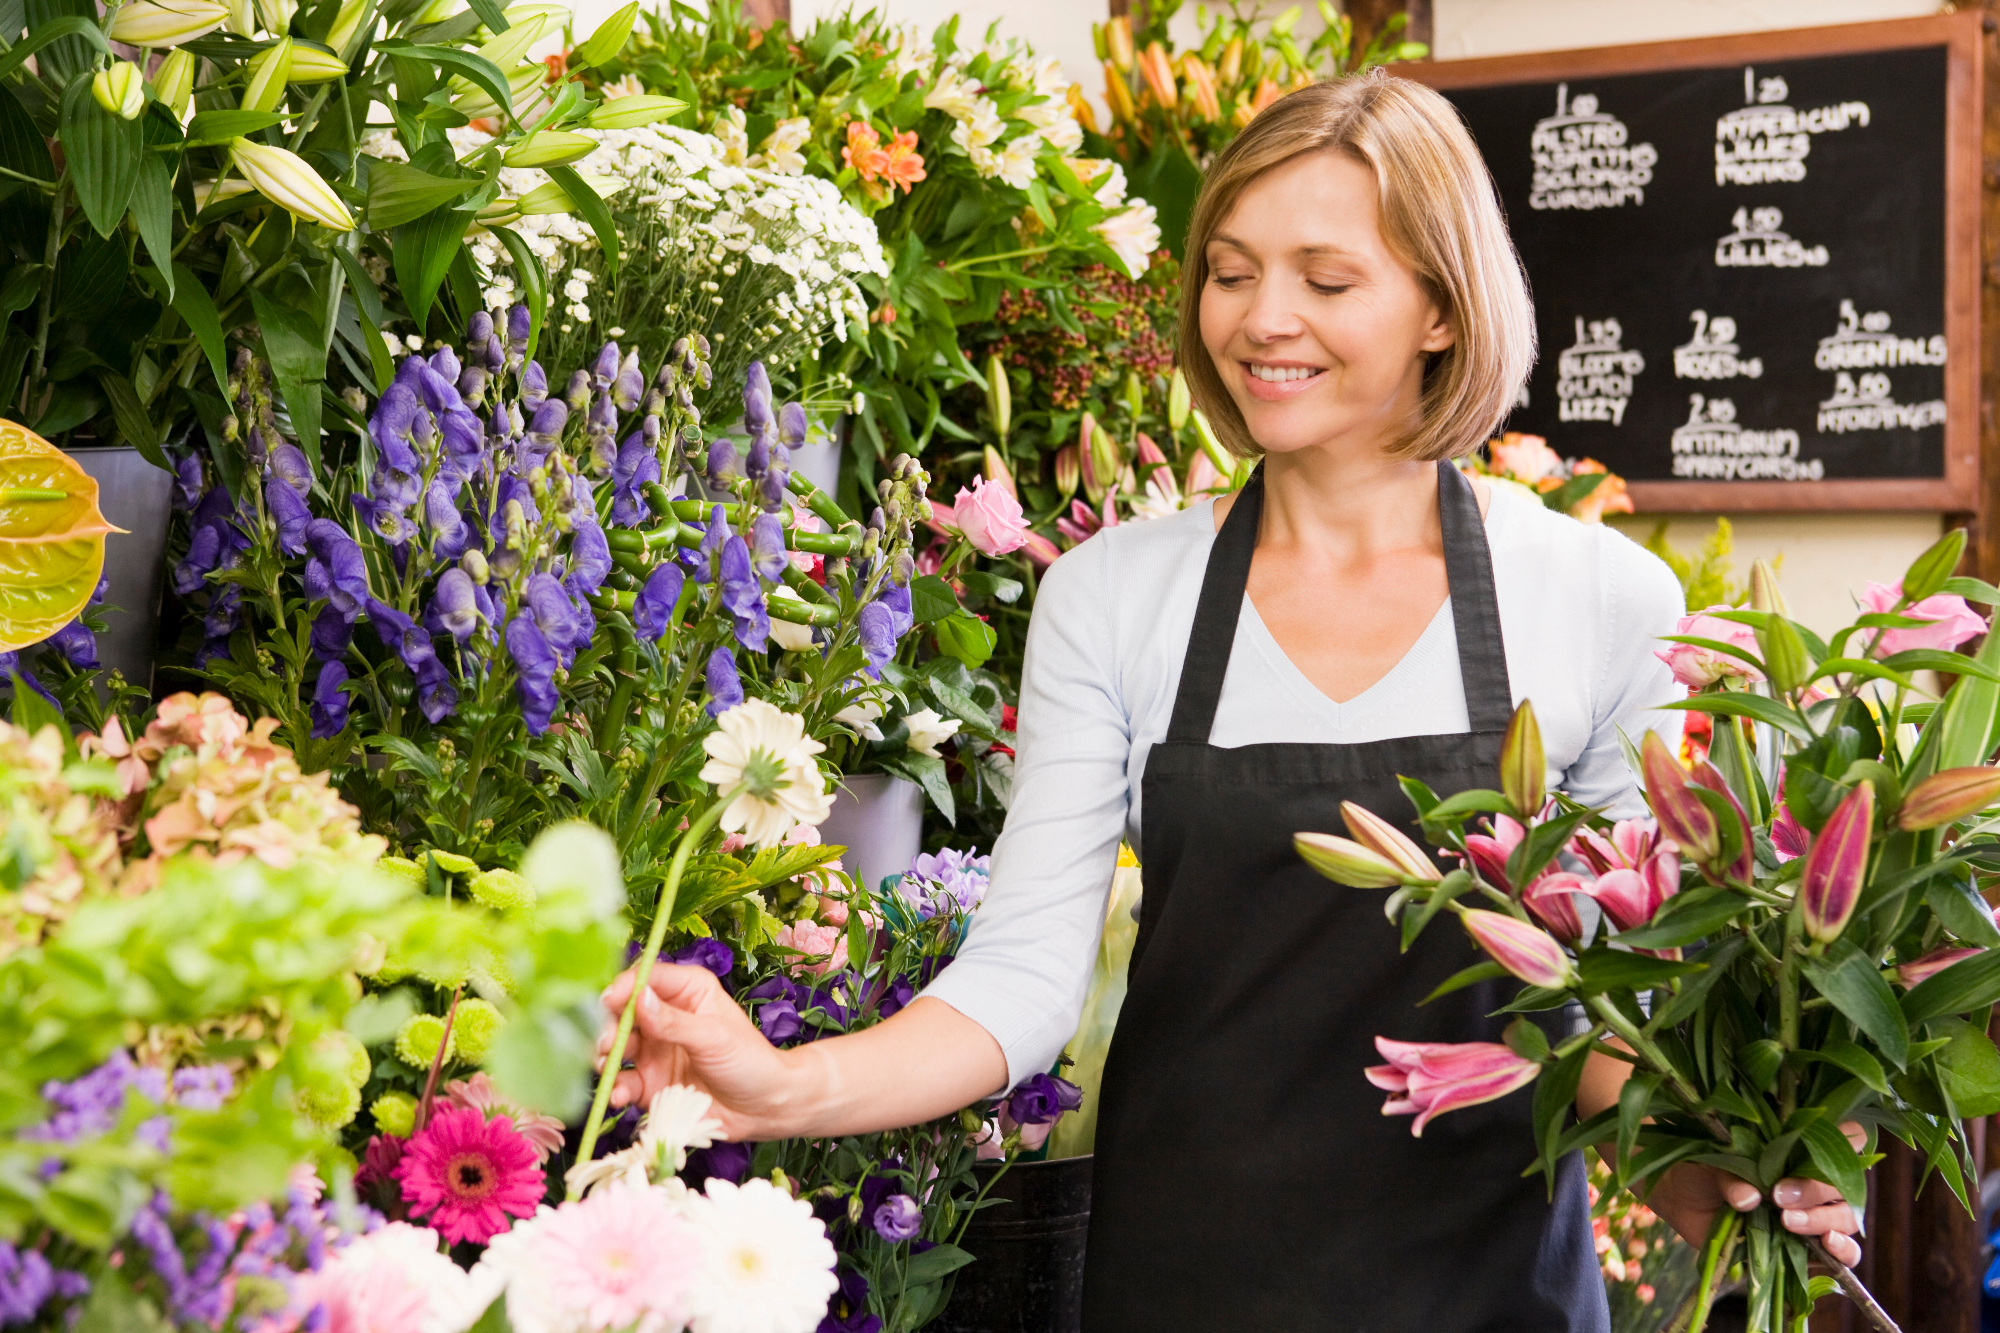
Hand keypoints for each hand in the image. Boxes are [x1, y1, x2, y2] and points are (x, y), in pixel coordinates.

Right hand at [595, 962, 804, 1141]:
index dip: (624, 988)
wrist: (763, 1109)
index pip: (647, 978)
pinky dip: (615, 1087)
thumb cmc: (749, 1061)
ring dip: (605, 1055)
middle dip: (608, 1025)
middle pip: (622, 1012)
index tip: (607, 1001)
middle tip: (605, 1041)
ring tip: (607, 1065)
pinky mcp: (648, 1083)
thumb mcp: (714, 1037)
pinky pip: (623, 1081)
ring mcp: (654, 1050)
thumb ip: (674, 1022)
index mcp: (687, 990)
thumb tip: (638, 998)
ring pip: (616, 1046)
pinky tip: (619, 1095)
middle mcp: (664, 1016)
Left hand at [1641, 1121, 1865, 1267]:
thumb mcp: (1708, 1160)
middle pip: (1844, 1184)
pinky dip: (1841, 1253)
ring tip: (1789, 1221)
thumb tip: (1748, 1198)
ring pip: (1846, 1219)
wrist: (1677, 1197)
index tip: (1809, 1151)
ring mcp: (1814, 1213)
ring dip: (1825, 1221)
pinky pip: (1840, 1255)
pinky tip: (1826, 1246)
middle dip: (1816, 1190)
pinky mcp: (1806, 1247)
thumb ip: (1729, 1172)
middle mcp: (1814, 1179)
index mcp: (1800, 1146)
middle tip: (1779, 1196)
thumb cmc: (1699, 1166)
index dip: (1843, 1141)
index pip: (1848, 1137)